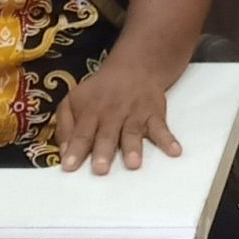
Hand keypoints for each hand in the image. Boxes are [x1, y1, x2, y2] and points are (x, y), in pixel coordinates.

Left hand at [55, 61, 181, 175]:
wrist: (134, 68)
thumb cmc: (99, 93)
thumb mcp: (74, 101)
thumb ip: (65, 126)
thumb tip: (64, 152)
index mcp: (90, 111)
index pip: (81, 133)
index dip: (75, 150)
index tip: (69, 167)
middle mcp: (111, 114)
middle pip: (106, 134)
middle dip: (103, 151)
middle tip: (100, 170)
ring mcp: (134, 114)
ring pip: (132, 132)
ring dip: (133, 148)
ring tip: (134, 164)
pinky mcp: (154, 114)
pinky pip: (161, 128)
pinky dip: (169, 139)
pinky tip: (174, 151)